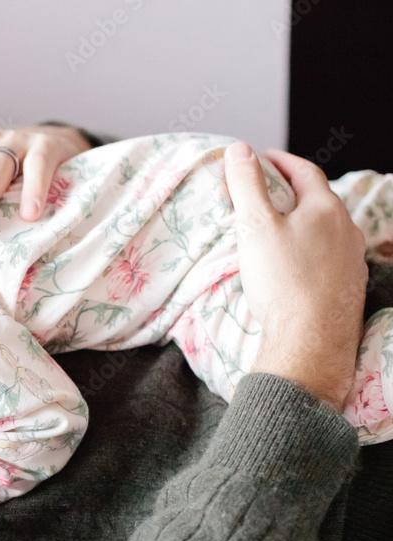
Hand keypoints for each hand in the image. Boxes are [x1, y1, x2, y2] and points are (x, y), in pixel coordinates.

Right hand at [224, 142, 367, 409]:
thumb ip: (247, 186)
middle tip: (267, 192)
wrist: (310, 340)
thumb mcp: (254, 227)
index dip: (281, 161)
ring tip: (280, 228)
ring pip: (327, 229)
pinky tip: (296, 265)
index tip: (262, 159)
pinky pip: (330, 257)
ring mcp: (352, 259)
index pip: (305, 171)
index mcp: (325, 208)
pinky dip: (312, 250)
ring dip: (304, 222)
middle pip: (319, 199)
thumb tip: (239, 149)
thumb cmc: (281, 281)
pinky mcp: (349, 287)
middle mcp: (346, 229)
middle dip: (292, 191)